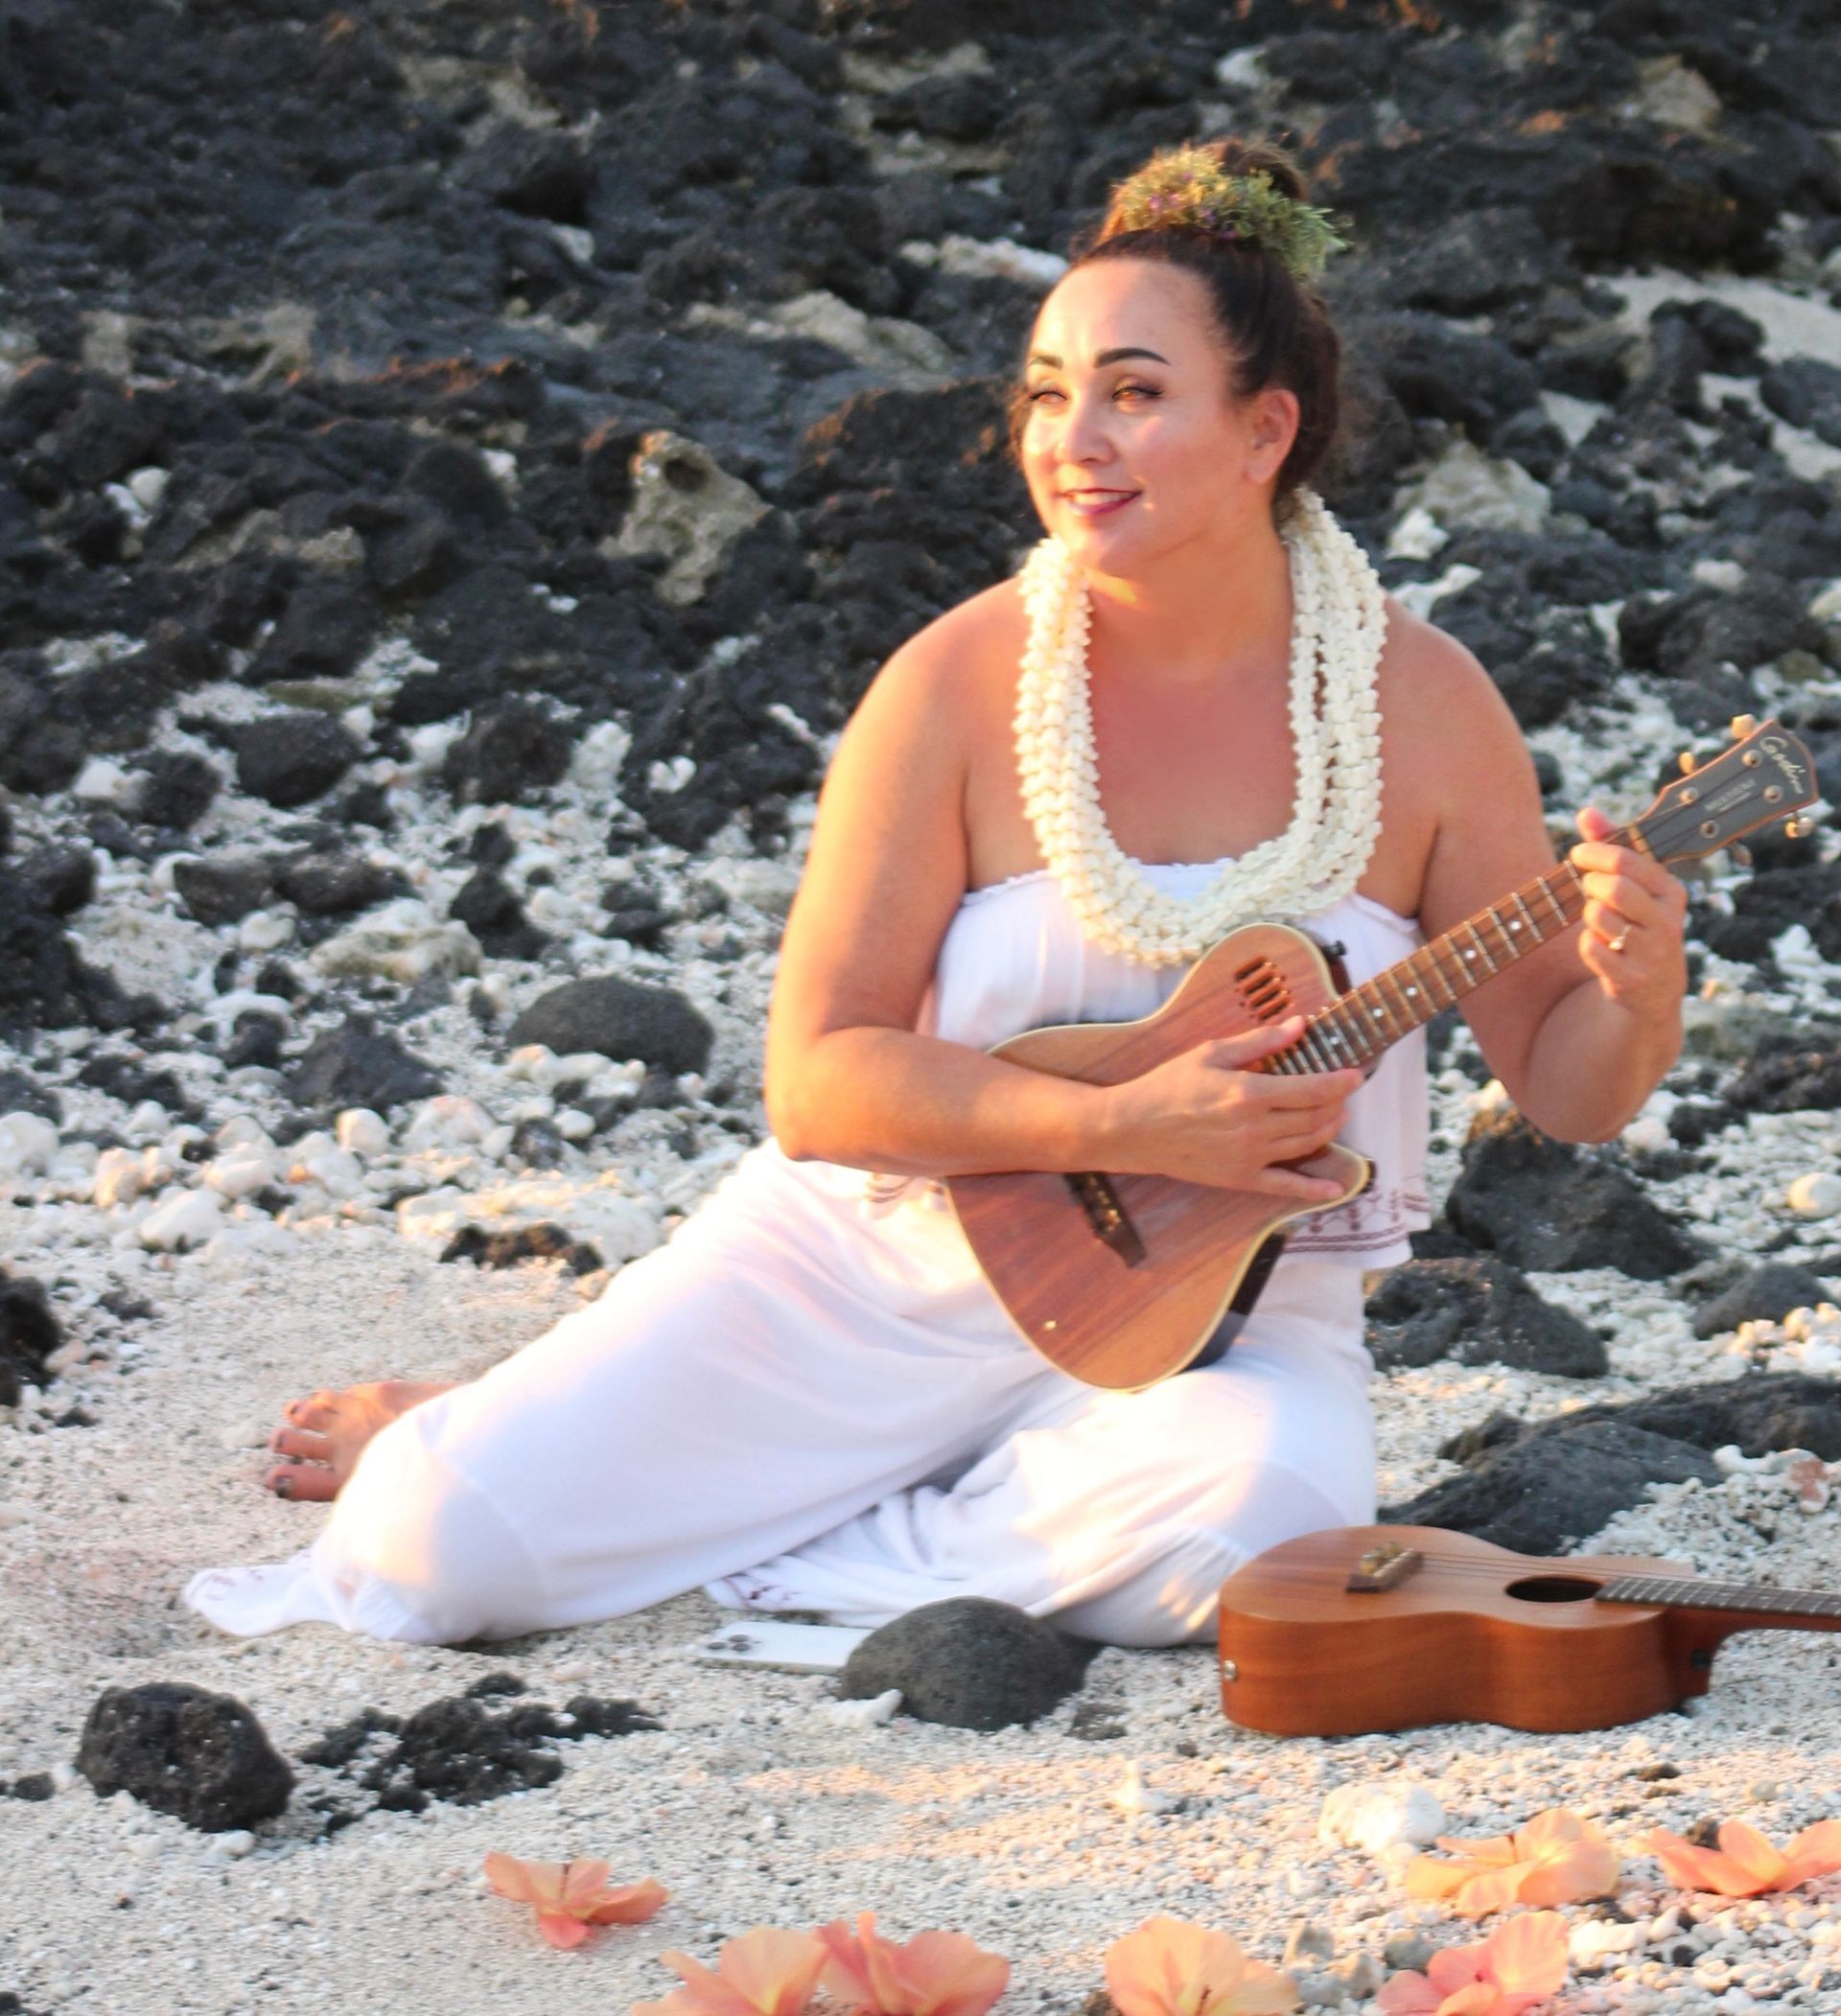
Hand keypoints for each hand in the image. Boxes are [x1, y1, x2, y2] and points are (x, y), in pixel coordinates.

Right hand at [1099, 1016, 1362, 1196]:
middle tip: (1343, 1093)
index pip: (1312, 1089)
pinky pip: (1285, 1186)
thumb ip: (1259, 1042)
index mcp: (1249, 1093)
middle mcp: (1254, 1128)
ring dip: (1329, 1130)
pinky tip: (1336, 1187)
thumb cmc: (1168, 1086)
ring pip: (1306, 1145)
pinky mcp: (1240, 1178)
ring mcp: (1249, 1157)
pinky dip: (1314, 1189)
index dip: (1340, 1082)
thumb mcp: (1211, 1053)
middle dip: (1336, 1103)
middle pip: (1314, 1117)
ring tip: (1335, 1116)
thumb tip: (1299, 1026)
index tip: (1357, 1075)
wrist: (1133, 1129)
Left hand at [1568, 805, 1688, 1016]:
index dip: (1594, 853)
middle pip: (1613, 888)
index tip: (1578, 854)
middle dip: (1591, 884)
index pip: (1626, 861)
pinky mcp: (1630, 977)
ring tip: (1600, 919)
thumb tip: (1586, 812)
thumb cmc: (1639, 922)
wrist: (1655, 988)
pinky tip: (1601, 946)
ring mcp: (1650, 952)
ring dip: (1589, 914)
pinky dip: (1586, 943)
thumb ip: (1611, 846)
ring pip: (1598, 916)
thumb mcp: (1636, 886)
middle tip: (1589, 887)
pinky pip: (1589, 948)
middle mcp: (1667, 921)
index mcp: (1672, 892)